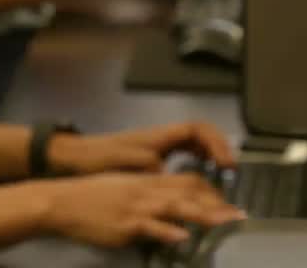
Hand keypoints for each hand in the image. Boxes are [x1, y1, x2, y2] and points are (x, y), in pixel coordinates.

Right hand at [40, 172, 244, 246]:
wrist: (62, 202)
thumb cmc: (91, 198)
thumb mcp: (123, 189)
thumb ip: (147, 196)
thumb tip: (169, 209)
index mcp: (147, 181)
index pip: (188, 180)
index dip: (211, 191)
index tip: (227, 204)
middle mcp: (147, 190)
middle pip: (189, 190)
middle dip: (217, 204)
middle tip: (240, 216)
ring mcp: (137, 207)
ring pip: (176, 206)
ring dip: (204, 214)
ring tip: (226, 222)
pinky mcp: (126, 224)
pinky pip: (151, 227)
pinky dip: (168, 231)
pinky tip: (182, 236)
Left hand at [49, 122, 237, 174]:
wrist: (76, 158)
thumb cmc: (100, 157)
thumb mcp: (130, 164)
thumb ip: (155, 169)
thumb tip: (175, 177)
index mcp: (159, 135)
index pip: (197, 129)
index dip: (216, 142)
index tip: (226, 162)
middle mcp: (161, 136)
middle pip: (199, 133)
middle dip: (218, 147)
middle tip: (230, 169)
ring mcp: (156, 144)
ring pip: (192, 143)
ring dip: (208, 154)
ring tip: (220, 173)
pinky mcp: (151, 155)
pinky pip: (181, 152)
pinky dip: (195, 160)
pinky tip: (197, 175)